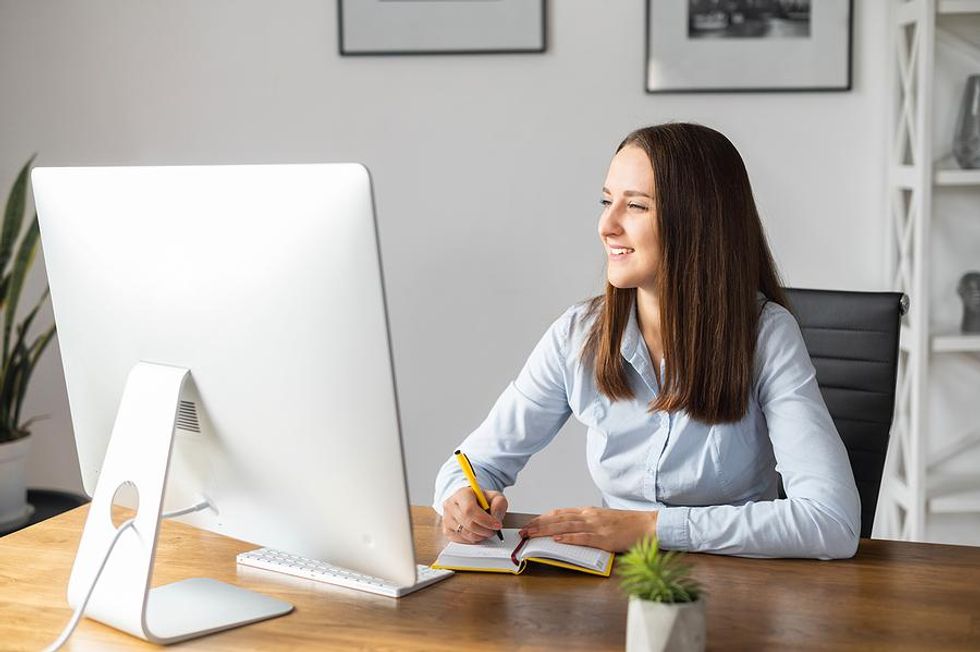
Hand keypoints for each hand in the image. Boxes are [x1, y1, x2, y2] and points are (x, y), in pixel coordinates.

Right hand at [441, 487, 507, 543]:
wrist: (470, 503)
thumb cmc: (481, 500)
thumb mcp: (495, 496)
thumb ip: (499, 504)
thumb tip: (495, 518)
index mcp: (462, 493)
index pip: (470, 509)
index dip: (485, 520)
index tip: (496, 524)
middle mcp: (450, 505)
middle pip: (467, 523)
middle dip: (484, 530)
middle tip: (494, 530)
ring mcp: (446, 518)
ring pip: (465, 533)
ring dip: (480, 536)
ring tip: (487, 531)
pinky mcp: (446, 530)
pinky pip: (461, 540)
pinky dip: (473, 540)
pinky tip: (478, 533)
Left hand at [519, 507, 657, 552]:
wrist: (646, 525)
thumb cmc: (626, 524)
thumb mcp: (602, 519)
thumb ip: (586, 523)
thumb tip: (569, 529)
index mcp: (588, 512)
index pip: (559, 513)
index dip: (542, 517)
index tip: (529, 522)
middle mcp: (588, 516)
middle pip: (558, 518)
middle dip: (538, 524)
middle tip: (523, 530)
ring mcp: (595, 526)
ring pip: (565, 527)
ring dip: (546, 530)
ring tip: (531, 534)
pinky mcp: (603, 538)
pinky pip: (582, 537)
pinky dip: (568, 538)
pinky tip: (557, 539)